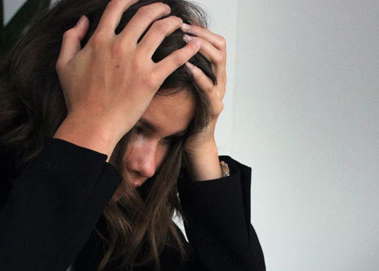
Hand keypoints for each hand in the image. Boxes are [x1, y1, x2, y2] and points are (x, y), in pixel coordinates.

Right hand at [53, 0, 201, 158]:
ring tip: (179, 23)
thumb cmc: (78, 98)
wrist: (93, 123)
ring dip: (173, 22)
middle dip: (158, 8)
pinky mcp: (151, 80)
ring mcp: (137, 62)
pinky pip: (175, 59)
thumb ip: (71, 38)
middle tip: (166, 10)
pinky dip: (187, 49)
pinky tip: (195, 44)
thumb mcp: (64, 64)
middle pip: (144, 15)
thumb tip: (83, 21)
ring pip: (161, 31)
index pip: (117, 7)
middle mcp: (120, 46)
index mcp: (100, 40)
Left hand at [181, 23, 226, 180]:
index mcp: (211, 71)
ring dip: (202, 49)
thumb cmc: (184, 112)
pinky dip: (199, 75)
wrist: (193, 141)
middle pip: (220, 46)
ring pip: (219, 63)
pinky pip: (210, 88)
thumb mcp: (179, 84)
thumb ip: (175, 65)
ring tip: (185, 41)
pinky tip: (187, 66)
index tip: (182, 21)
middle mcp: (219, 78)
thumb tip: (158, 43)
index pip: (213, 40)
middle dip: (201, 34)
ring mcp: (219, 92)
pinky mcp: (214, 107)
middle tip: (182, 27)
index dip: (200, 28)